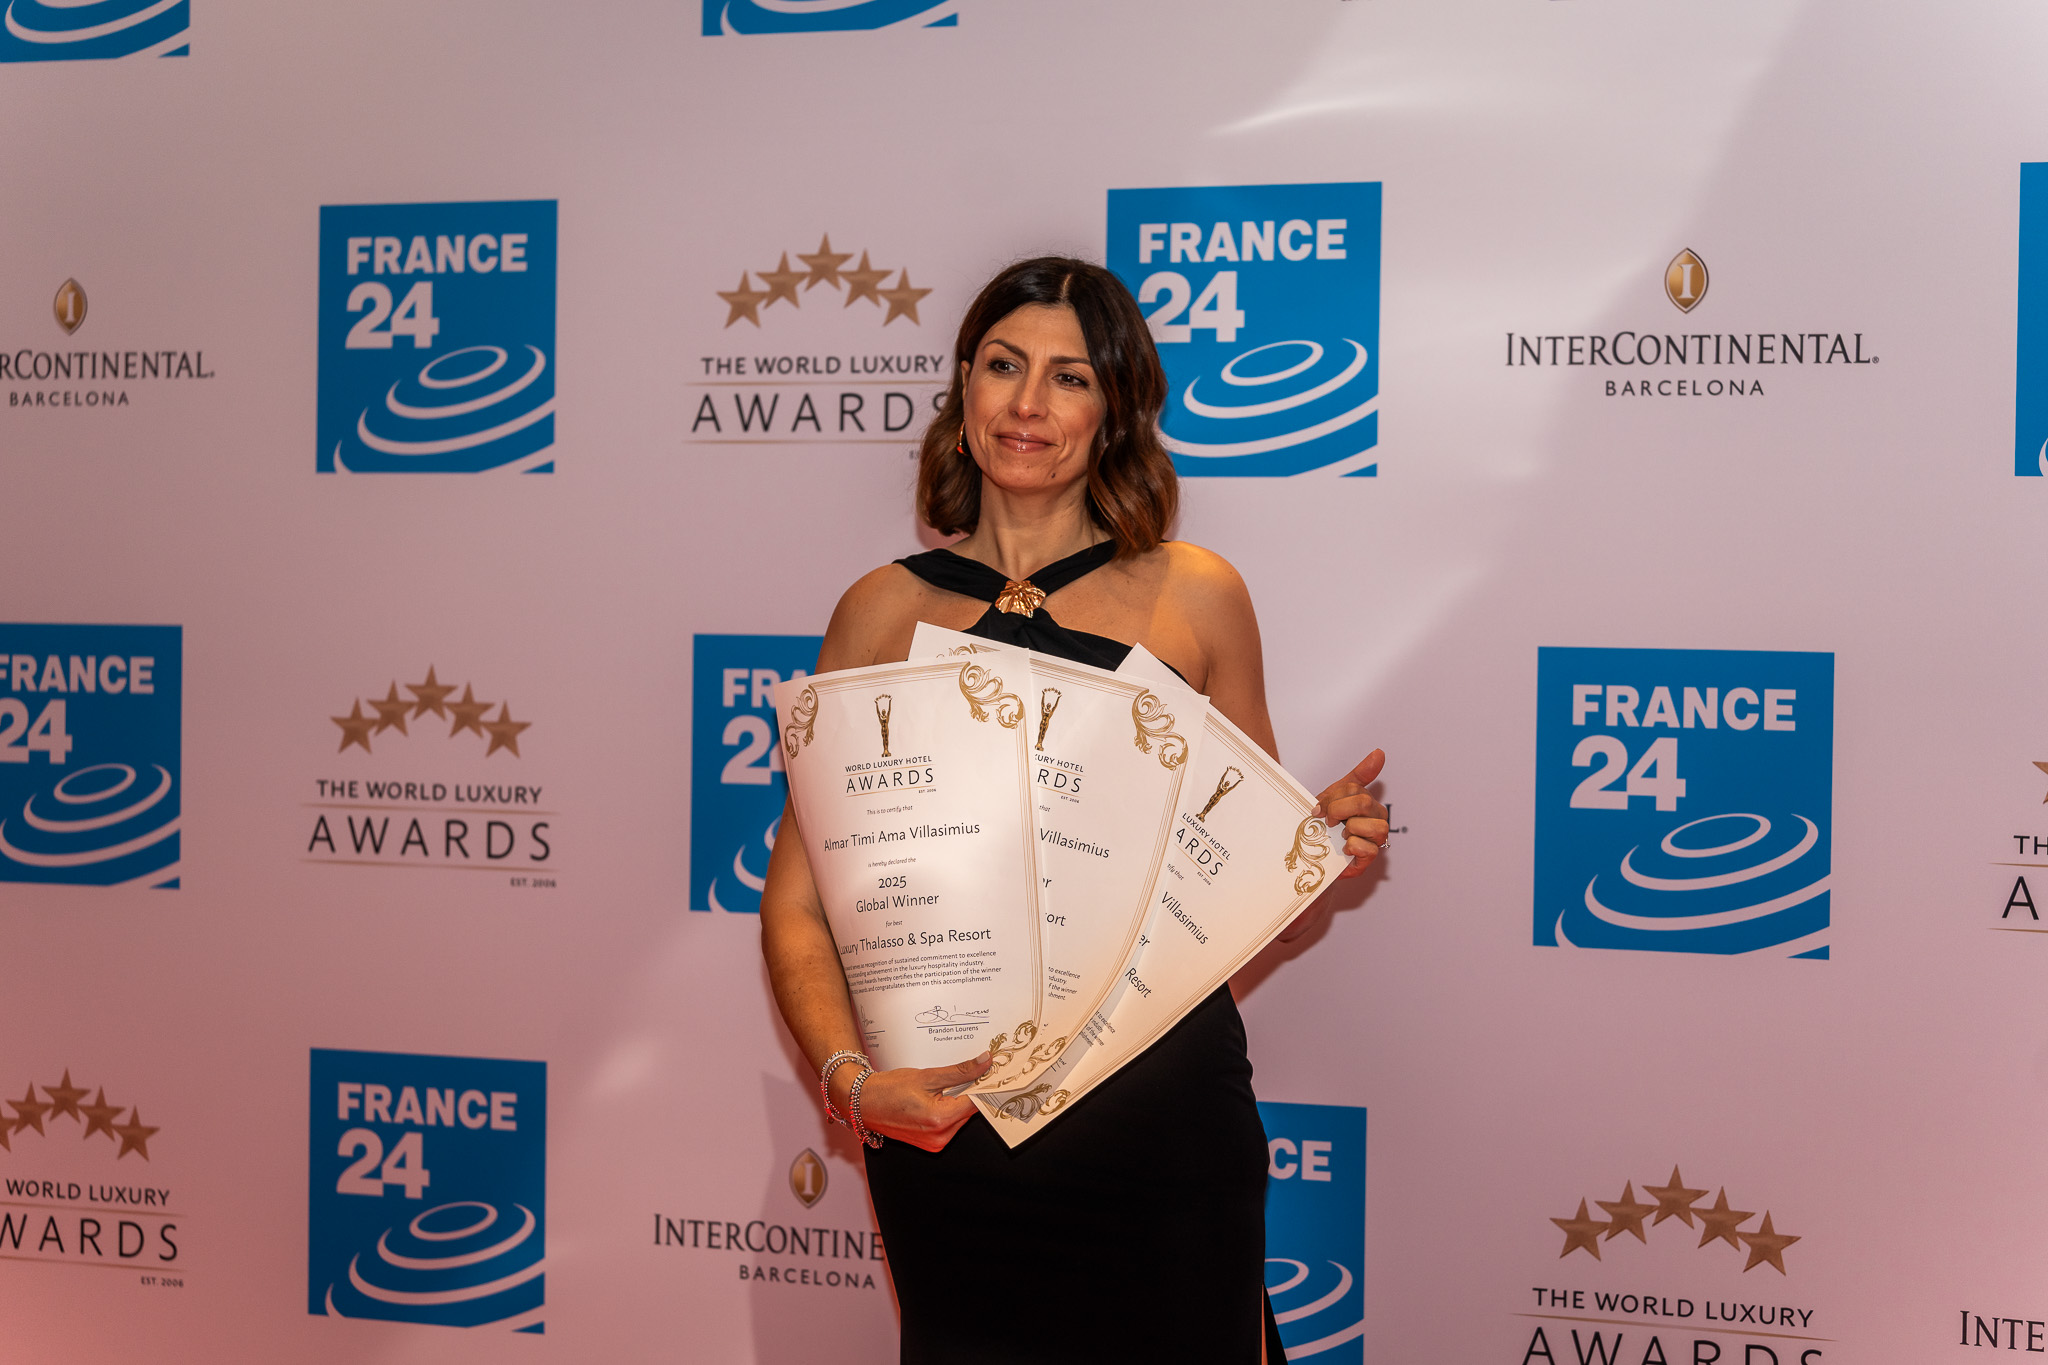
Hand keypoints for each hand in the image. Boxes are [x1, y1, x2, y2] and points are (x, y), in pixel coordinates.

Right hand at [829, 1050, 992, 1151]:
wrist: (863, 1103)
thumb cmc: (889, 1089)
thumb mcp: (927, 1076)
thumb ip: (960, 1071)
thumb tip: (985, 1062)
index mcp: (940, 1120)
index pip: (976, 1102)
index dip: (985, 1085)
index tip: (993, 1072)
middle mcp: (940, 1137)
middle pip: (969, 1111)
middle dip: (971, 1092)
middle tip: (972, 1072)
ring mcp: (935, 1144)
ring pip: (960, 1118)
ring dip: (959, 1101)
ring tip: (946, 1085)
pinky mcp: (930, 1144)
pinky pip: (949, 1125)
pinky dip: (949, 1110)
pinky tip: (939, 1098)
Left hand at [1313, 749, 1388, 878]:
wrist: (1315, 854)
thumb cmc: (1330, 824)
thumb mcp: (1336, 796)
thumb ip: (1358, 775)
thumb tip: (1380, 752)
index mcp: (1371, 802)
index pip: (1355, 788)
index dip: (1332, 798)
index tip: (1319, 808)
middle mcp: (1378, 819)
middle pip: (1363, 803)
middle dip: (1339, 811)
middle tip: (1329, 822)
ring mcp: (1377, 839)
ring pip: (1373, 826)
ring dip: (1349, 830)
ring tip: (1341, 835)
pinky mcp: (1371, 858)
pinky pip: (1367, 848)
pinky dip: (1351, 847)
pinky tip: (1345, 849)